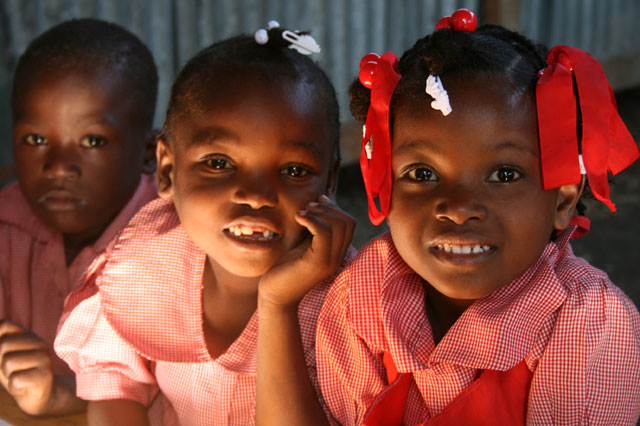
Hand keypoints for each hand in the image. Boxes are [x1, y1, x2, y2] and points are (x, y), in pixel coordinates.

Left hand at [0, 320, 53, 414]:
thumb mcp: (2, 357)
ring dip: (7, 375)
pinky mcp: (45, 375)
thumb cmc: (16, 374)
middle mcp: (40, 343)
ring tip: (18, 377)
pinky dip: (14, 388)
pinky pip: (15, 380)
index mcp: (29, 335)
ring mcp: (45, 358)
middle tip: (11, 370)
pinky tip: (23, 387)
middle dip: (0, 362)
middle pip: (4, 345)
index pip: (4, 325)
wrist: (38, 397)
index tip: (1, 355)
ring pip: (8, 362)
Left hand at [258, 195, 354, 310]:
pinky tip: (298, 218)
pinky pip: (323, 232)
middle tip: (308, 207)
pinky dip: (311, 219)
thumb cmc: (286, 269)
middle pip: (347, 221)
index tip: (318, 201)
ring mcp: (329, 261)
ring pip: (338, 225)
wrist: (275, 296)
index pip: (349, 223)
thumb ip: (314, 230)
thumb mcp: (304, 245)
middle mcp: (337, 257)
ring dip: (318, 212)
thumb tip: (318, 205)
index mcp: (336, 252)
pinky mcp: (317, 263)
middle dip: (328, 208)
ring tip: (301, 213)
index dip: (335, 208)